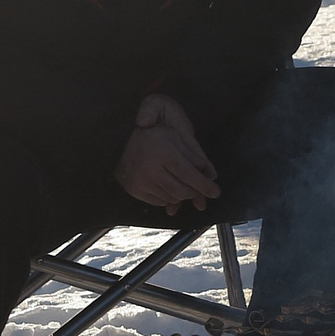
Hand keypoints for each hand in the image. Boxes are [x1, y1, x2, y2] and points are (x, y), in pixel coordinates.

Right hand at [116, 94, 220, 213]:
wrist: (119, 139)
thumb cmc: (151, 134)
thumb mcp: (173, 135)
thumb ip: (190, 152)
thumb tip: (206, 170)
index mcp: (163, 153)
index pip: (189, 174)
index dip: (205, 185)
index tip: (216, 192)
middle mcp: (151, 170)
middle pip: (182, 190)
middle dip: (196, 193)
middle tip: (203, 191)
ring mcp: (141, 181)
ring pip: (171, 197)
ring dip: (183, 196)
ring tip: (188, 188)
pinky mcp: (134, 189)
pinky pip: (158, 201)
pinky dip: (169, 198)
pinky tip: (172, 189)